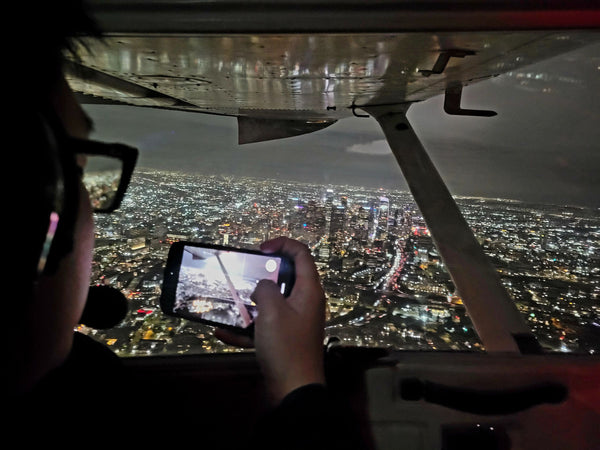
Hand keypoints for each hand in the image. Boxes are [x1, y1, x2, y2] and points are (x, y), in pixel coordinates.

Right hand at [215, 237, 325, 403]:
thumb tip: (264, 287)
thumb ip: (265, 289)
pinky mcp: (283, 340)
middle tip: (242, 274)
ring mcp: (294, 323)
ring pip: (271, 303)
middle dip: (261, 275)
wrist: (293, 391)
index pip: (302, 254)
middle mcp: (304, 303)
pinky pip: (263, 327)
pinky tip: (222, 332)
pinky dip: (245, 329)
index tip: (260, 249)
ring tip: (228, 303)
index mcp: (309, 290)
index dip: (282, 244)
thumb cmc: (286, 345)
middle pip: (285, 278)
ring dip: (249, 304)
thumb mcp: (272, 310)